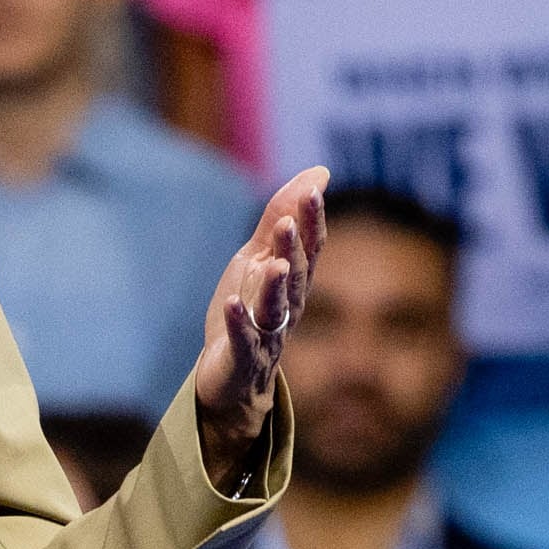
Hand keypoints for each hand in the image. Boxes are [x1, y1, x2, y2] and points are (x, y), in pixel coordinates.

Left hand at [191, 164, 324, 494]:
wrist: (229, 376)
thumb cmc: (247, 310)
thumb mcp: (259, 257)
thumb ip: (282, 217)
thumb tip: (319, 172)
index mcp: (294, 281)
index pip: (310, 248)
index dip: (311, 221)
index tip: (313, 190)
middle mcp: (287, 307)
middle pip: (296, 276)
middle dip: (295, 249)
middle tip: (291, 221)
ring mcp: (266, 335)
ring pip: (274, 309)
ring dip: (275, 286)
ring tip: (273, 264)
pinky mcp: (242, 360)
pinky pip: (243, 341)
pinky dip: (237, 323)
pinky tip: (231, 305)